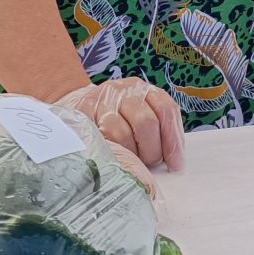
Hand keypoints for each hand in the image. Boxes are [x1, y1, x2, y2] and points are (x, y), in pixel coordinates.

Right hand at [56, 78, 185, 171]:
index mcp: (144, 89)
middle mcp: (124, 90)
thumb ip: (158, 132)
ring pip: (120, 133)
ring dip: (128, 154)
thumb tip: (175, 162)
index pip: (166, 110)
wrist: (77, 103)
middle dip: (151, 151)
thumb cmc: (117, 118)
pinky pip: (98, 138)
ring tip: (128, 160)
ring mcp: (101, 99)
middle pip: (146, 123)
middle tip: (148, 164)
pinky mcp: (81, 112)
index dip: (174, 141)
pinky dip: (108, 152)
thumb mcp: (140, 116)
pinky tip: (111, 157)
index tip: (175, 165)